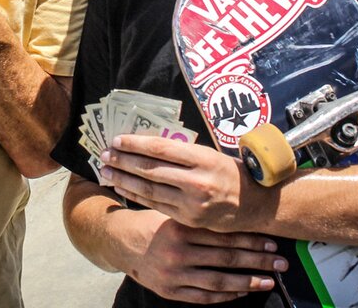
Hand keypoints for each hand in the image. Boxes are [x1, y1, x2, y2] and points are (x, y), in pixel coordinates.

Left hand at [100, 135, 271, 232]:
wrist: (252, 204)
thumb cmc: (228, 172)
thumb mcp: (209, 154)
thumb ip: (181, 152)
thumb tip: (146, 145)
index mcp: (202, 158)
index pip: (161, 148)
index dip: (136, 144)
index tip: (117, 140)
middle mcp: (196, 180)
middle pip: (150, 169)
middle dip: (123, 161)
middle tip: (104, 155)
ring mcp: (191, 202)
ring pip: (149, 189)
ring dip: (124, 179)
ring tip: (107, 170)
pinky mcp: (187, 218)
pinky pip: (155, 205)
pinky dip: (135, 195)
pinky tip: (122, 187)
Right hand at [115, 208, 285, 303]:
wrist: (121, 241)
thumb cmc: (154, 221)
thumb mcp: (174, 210)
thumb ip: (200, 214)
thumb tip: (237, 211)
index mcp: (182, 227)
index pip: (224, 236)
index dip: (250, 240)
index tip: (272, 242)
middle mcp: (179, 251)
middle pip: (226, 258)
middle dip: (257, 261)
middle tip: (281, 262)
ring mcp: (175, 274)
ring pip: (219, 280)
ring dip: (248, 281)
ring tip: (269, 281)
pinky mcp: (171, 291)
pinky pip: (204, 296)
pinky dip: (225, 295)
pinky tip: (242, 291)